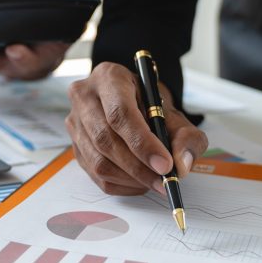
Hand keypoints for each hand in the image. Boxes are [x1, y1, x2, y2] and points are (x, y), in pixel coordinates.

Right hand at [65, 62, 207, 194]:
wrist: (132, 104)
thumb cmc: (151, 106)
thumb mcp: (176, 113)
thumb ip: (186, 136)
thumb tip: (181, 164)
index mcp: (109, 77)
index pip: (120, 113)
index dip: (143, 143)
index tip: (165, 164)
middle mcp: (84, 97)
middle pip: (106, 140)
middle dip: (139, 167)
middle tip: (164, 180)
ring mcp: (75, 123)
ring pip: (99, 162)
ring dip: (131, 179)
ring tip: (156, 181)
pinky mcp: (75, 147)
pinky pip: (96, 175)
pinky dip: (122, 185)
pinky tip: (140, 181)